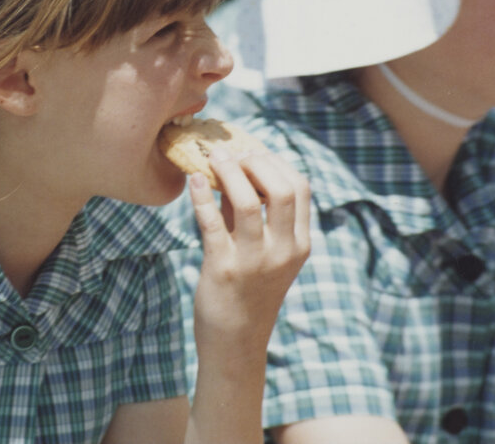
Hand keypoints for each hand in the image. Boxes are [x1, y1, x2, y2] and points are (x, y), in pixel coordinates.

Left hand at [191, 147, 310, 349]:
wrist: (235, 342)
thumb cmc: (247, 290)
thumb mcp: (264, 252)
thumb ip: (254, 213)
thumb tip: (233, 167)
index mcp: (300, 244)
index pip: (300, 187)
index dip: (276, 162)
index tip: (253, 151)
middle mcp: (283, 251)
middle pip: (281, 189)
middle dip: (255, 162)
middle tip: (232, 152)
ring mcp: (254, 261)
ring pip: (247, 202)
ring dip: (228, 172)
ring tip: (211, 158)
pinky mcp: (223, 269)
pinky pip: (211, 223)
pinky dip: (201, 196)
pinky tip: (194, 180)